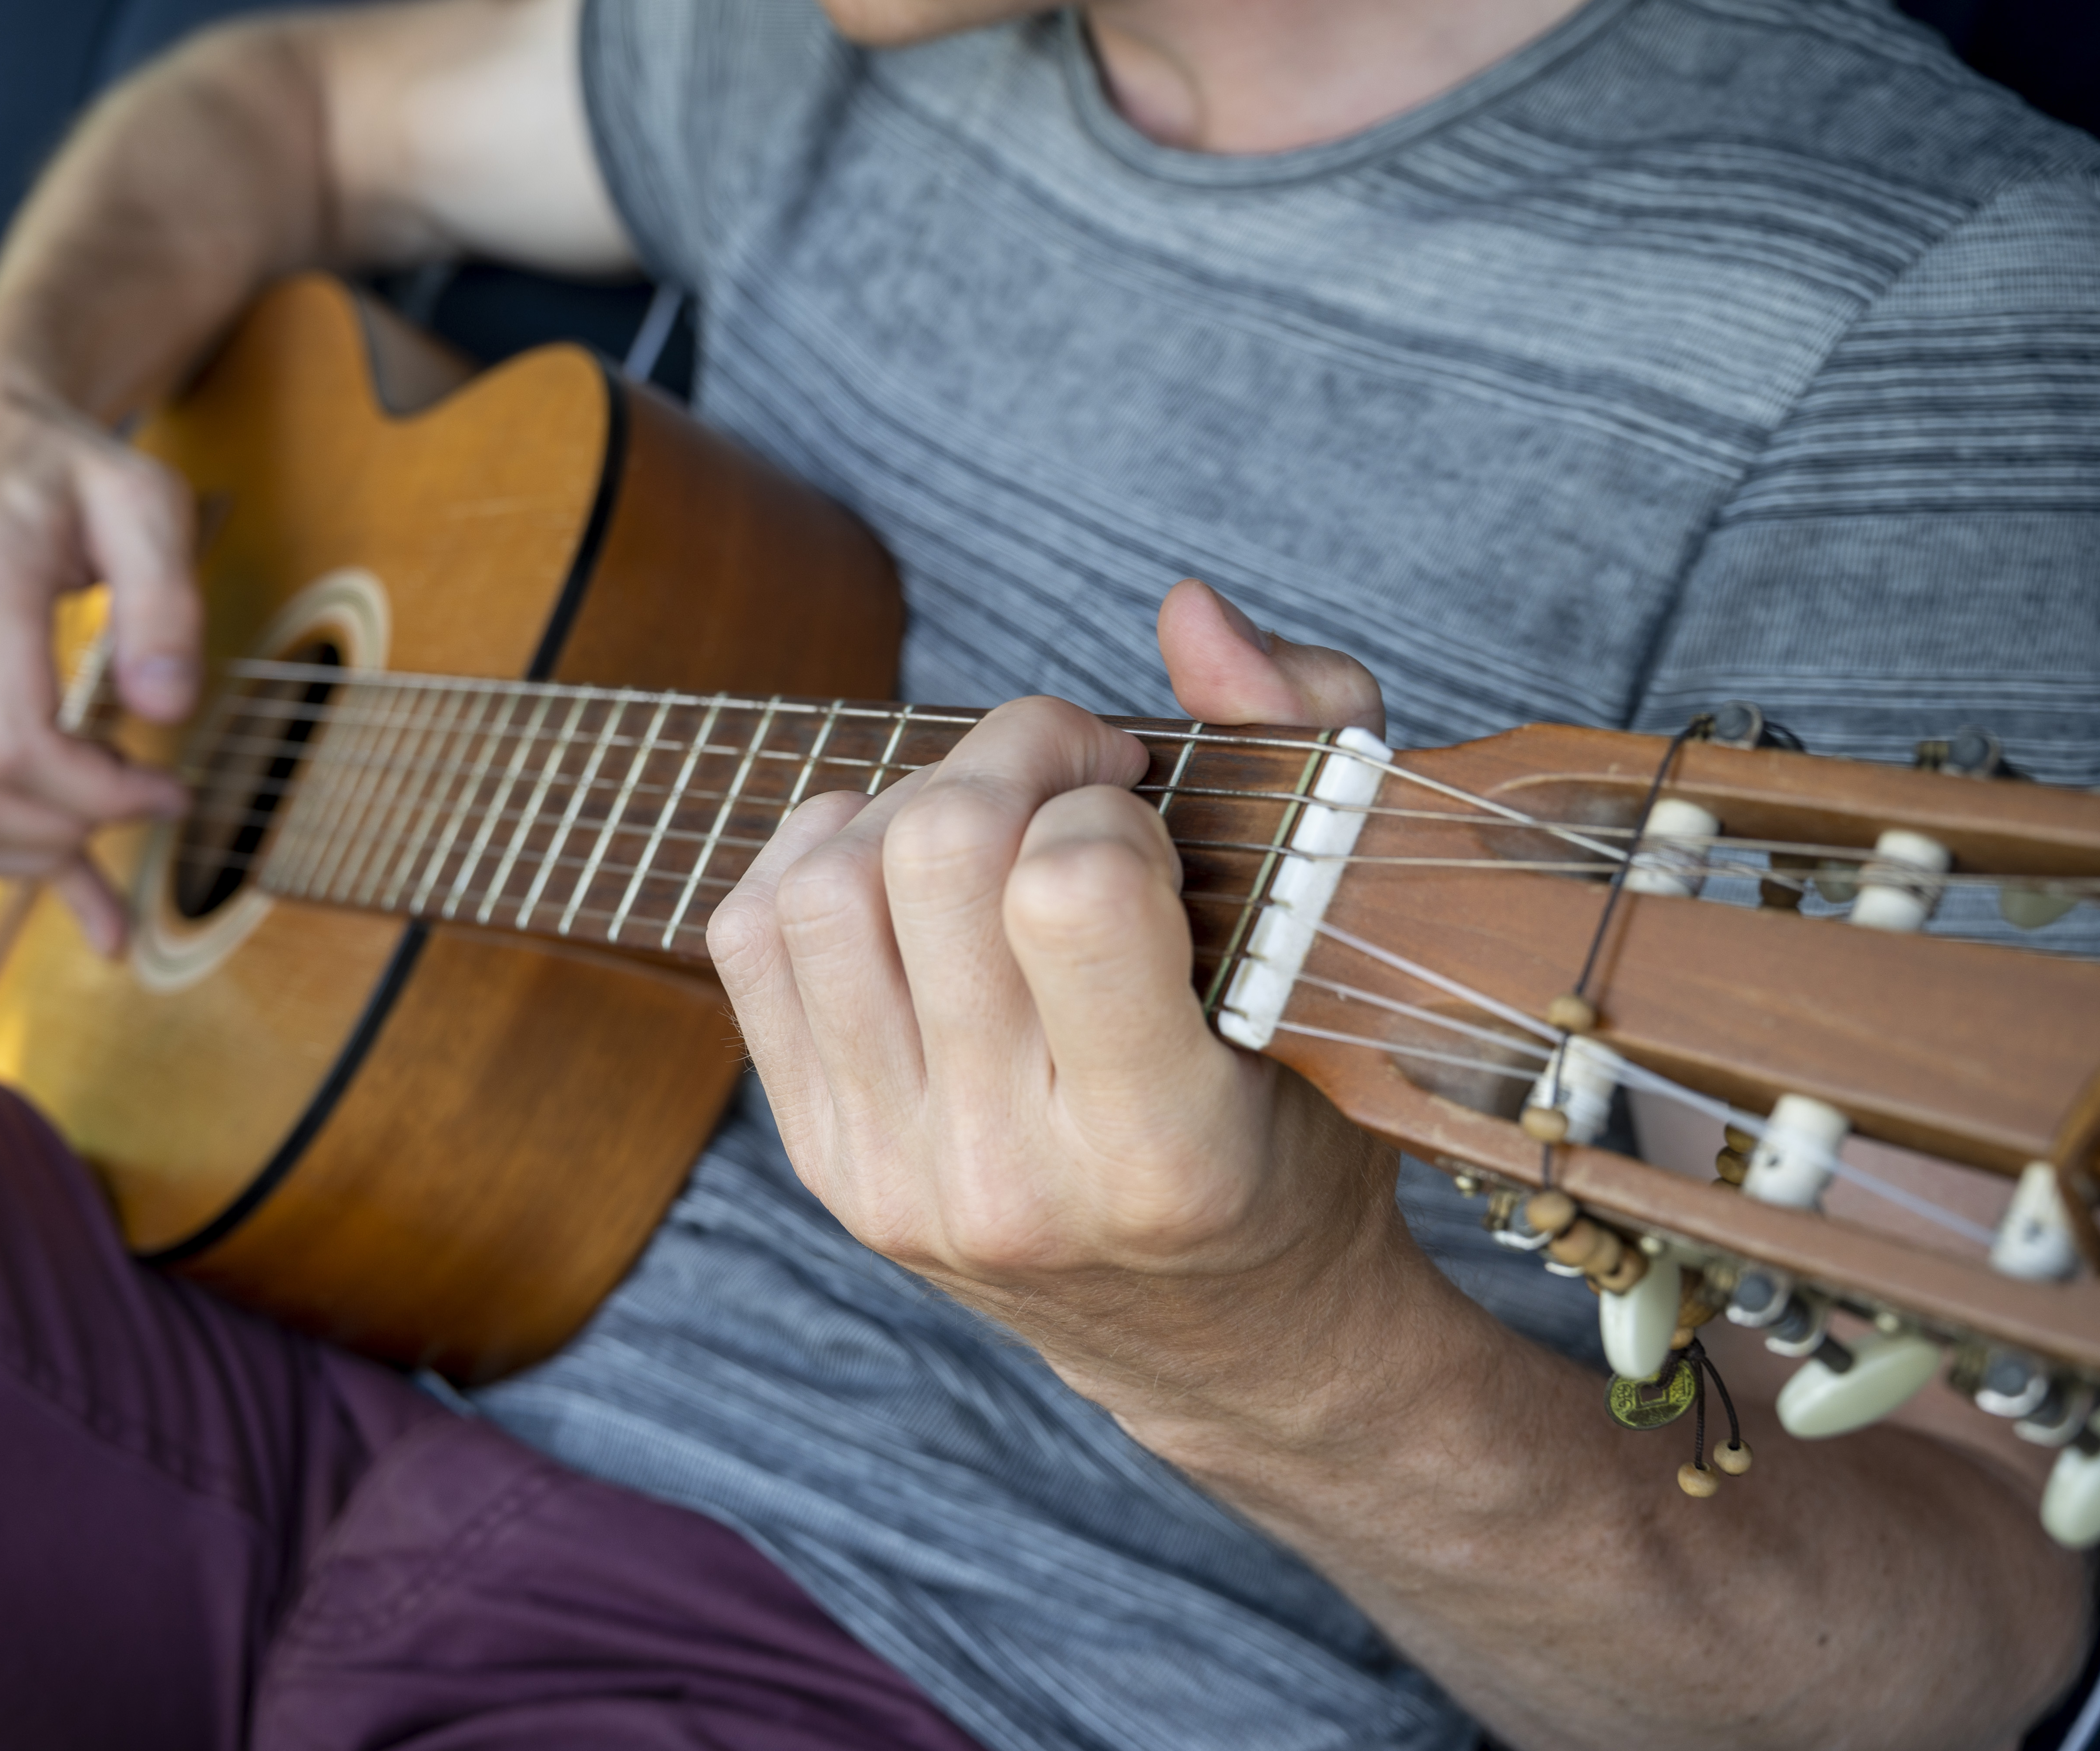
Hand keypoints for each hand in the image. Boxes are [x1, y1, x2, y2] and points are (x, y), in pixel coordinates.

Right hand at [0, 365, 201, 952]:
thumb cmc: (63, 473)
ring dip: (33, 855)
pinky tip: (85, 896)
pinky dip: (4, 868)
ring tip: (108, 809)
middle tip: (149, 795)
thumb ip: (164, 599)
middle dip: (70, 830)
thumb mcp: (143, 498)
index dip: (99, 794)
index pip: (12, 744)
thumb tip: (165, 710)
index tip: (171, 788)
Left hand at [709, 579, 1402, 1408]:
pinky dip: (813, 855)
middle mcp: (1008, 1177)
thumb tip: (1189, 610)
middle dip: (1011, 755)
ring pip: (824, 887)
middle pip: (935, 855)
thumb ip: (1305, 744)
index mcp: (1163, 1149)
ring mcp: (892, 1177)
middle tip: (1073, 773)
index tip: (1147, 812)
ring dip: (909, 801)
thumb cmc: (1300, 1130)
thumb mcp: (1347, 956)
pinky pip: (753, 941)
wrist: (1221, 1335)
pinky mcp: (822, 1162)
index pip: (1070, 887)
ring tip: (991, 821)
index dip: (1107, 797)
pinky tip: (896, 861)